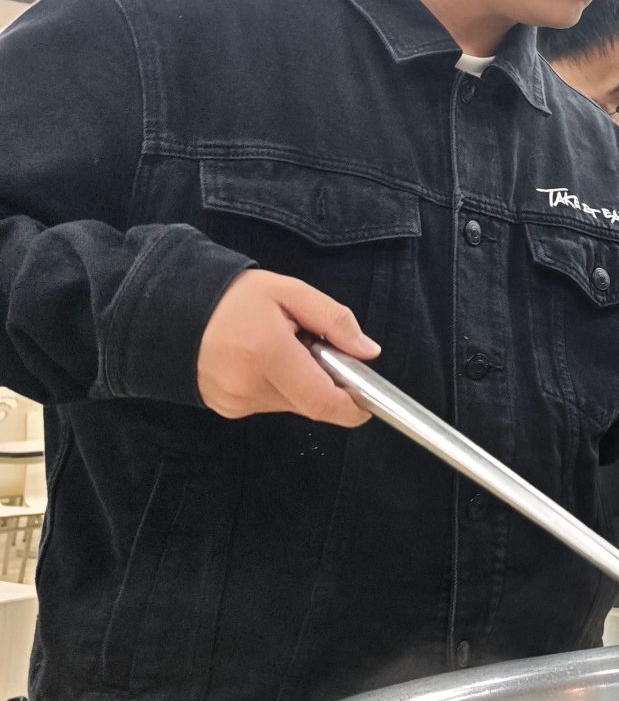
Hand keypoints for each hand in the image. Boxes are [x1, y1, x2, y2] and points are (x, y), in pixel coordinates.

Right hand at [197, 271, 379, 426]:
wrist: (168, 309)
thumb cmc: (231, 298)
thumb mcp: (289, 291)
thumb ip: (334, 320)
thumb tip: (368, 351)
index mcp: (269, 355)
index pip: (324, 402)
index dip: (354, 405)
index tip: (366, 393)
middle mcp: (250, 387)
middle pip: (312, 404)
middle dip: (325, 382)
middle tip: (311, 348)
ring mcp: (236, 402)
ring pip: (293, 404)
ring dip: (300, 383)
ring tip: (278, 349)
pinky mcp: (227, 409)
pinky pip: (269, 403)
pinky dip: (277, 386)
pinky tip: (259, 360)